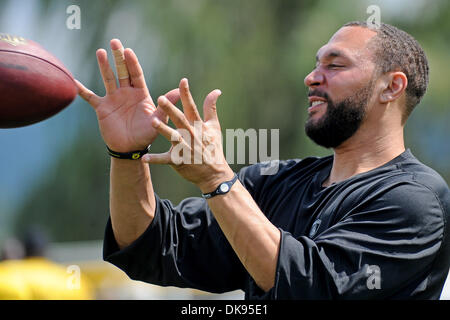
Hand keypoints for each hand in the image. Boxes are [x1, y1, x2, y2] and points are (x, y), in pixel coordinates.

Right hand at [76, 39, 179, 151]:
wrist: (131, 148)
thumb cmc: (146, 134)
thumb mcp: (159, 119)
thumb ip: (166, 105)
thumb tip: (178, 90)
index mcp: (140, 94)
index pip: (136, 74)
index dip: (132, 63)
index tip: (128, 51)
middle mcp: (126, 93)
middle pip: (122, 71)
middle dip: (119, 57)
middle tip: (115, 42)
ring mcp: (113, 99)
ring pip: (108, 79)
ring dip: (104, 66)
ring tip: (100, 52)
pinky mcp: (102, 108)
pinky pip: (90, 97)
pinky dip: (81, 90)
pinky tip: (73, 80)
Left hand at [141, 78, 234, 192]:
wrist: (214, 173)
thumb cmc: (213, 147)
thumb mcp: (214, 126)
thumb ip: (211, 108)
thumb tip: (216, 90)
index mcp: (199, 126)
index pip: (192, 108)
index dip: (187, 94)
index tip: (183, 81)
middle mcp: (192, 136)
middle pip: (180, 120)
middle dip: (171, 109)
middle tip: (160, 98)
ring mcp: (186, 149)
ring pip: (173, 138)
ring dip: (163, 130)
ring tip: (153, 121)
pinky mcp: (179, 161)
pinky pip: (165, 160)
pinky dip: (155, 159)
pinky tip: (144, 157)